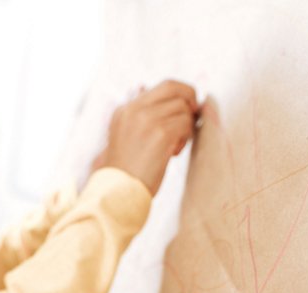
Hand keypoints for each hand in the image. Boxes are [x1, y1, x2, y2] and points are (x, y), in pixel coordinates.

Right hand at [94, 79, 198, 194]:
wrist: (117, 192)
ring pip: (183, 109)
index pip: (165, 85)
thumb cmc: (125, 172)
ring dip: (185, 128)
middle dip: (190, 104)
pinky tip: (172, 154)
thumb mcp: (127, 137)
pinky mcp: (160, 133)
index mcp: (125, 109)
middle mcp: (135, 109)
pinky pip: (185, 125)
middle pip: (176, 90)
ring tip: (172, 147)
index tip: (190, 107)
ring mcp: (147, 120)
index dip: (183, 93)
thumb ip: (144, 117)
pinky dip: (184, 139)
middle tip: (190, 123)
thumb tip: (174, 102)